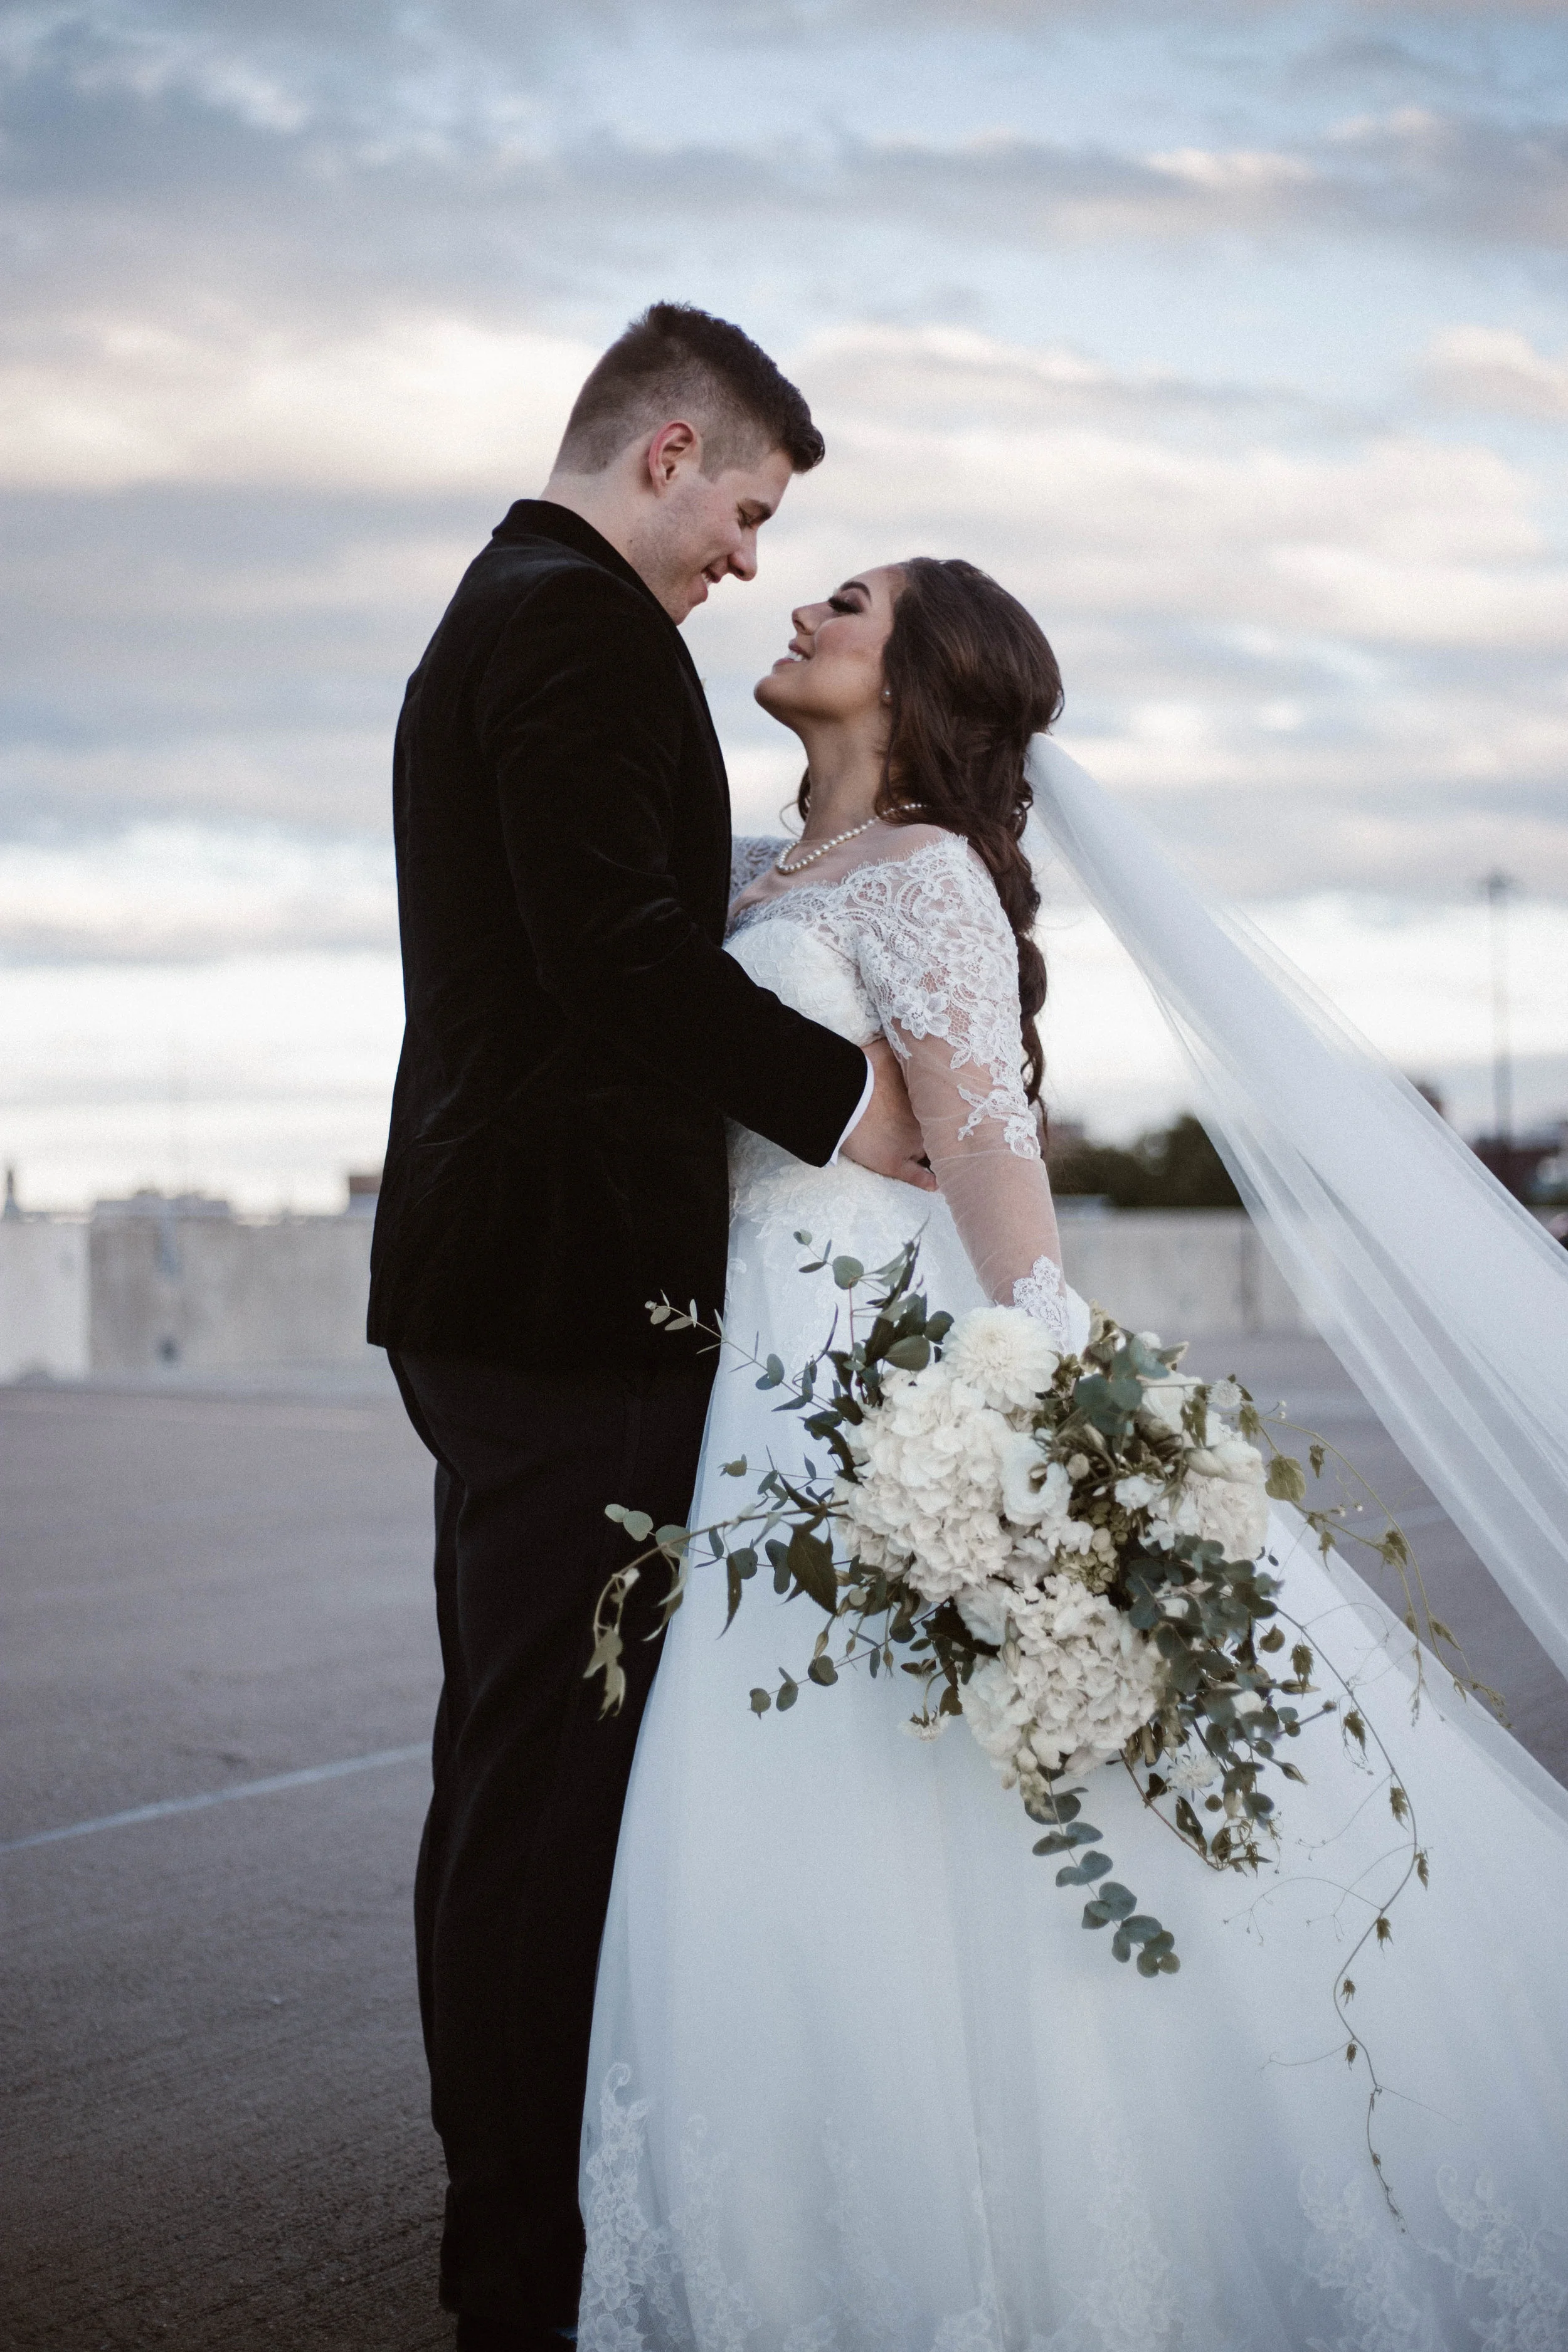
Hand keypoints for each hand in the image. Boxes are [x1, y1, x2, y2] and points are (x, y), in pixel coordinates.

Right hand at [839, 1038, 937, 1190]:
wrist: (838, 1097)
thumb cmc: (862, 1070)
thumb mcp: (886, 1049)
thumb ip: (902, 1045)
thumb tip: (910, 1029)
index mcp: (924, 1098)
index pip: (944, 1104)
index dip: (946, 1105)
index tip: (951, 1104)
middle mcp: (923, 1122)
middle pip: (941, 1128)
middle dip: (946, 1128)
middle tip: (955, 1130)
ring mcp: (910, 1145)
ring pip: (933, 1151)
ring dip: (940, 1152)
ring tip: (952, 1158)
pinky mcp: (893, 1163)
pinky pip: (917, 1177)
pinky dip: (928, 1182)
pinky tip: (938, 1186)